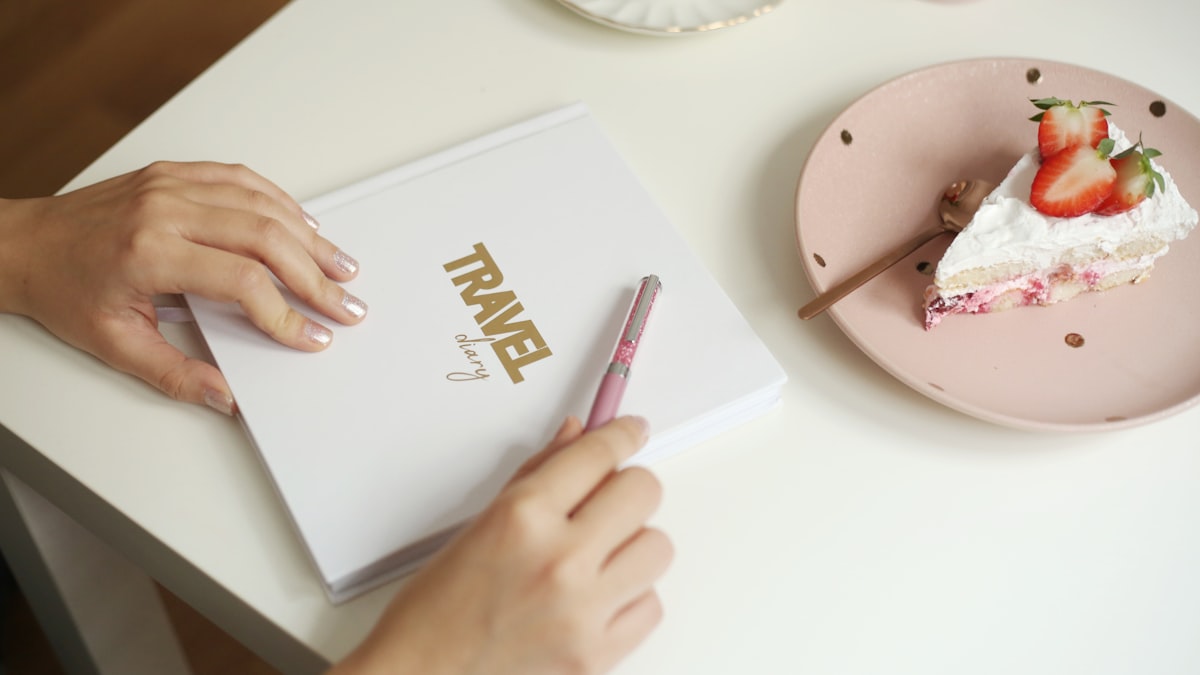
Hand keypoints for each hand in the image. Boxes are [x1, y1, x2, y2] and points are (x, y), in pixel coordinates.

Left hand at [0, 161, 366, 413]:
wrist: (21, 245)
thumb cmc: (62, 288)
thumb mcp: (114, 344)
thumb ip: (176, 374)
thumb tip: (225, 397)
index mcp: (150, 252)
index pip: (242, 281)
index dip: (286, 313)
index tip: (311, 335)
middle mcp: (165, 210)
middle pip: (265, 237)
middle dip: (315, 275)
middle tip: (346, 302)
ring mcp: (172, 185)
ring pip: (261, 204)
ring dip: (310, 237)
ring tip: (341, 264)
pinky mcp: (174, 174)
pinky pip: (241, 178)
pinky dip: (281, 201)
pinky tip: (304, 223)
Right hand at [331, 416, 672, 674]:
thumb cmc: (437, 608)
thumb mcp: (479, 525)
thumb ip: (538, 475)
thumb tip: (578, 436)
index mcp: (522, 517)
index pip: (598, 454)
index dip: (621, 435)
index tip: (631, 432)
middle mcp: (559, 560)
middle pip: (643, 492)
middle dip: (627, 488)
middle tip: (607, 500)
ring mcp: (583, 610)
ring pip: (657, 546)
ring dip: (633, 544)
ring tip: (598, 557)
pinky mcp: (597, 654)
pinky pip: (651, 605)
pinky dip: (631, 597)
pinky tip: (597, 597)